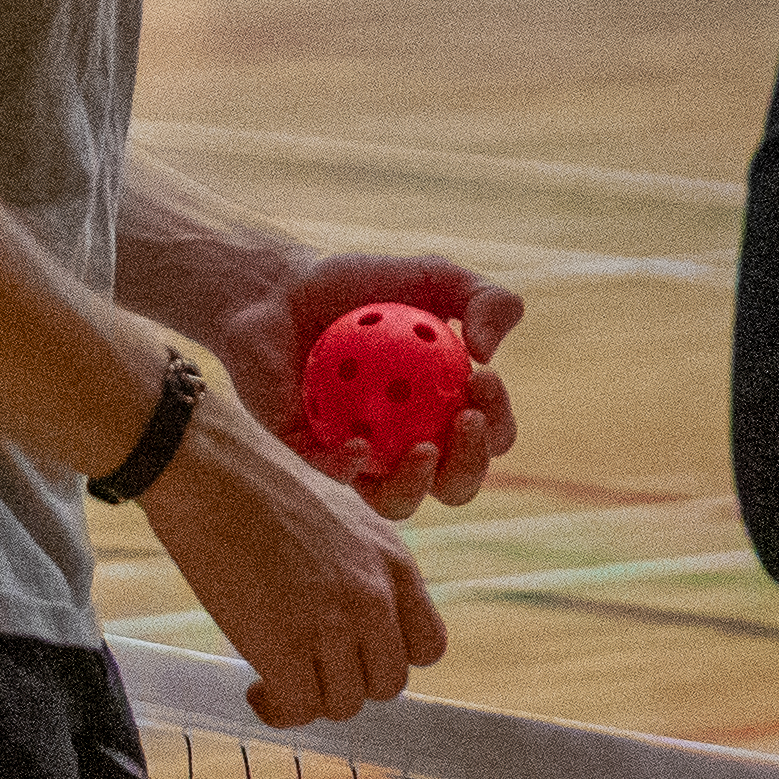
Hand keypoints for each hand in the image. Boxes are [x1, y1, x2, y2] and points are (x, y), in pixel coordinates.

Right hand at [133, 388, 444, 728]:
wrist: (214, 470)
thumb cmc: (264, 482)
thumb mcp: (344, 515)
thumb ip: (363, 563)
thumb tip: (353, 607)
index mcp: (396, 563)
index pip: (429, 645)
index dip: (390, 659)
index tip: (353, 656)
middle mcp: (376, 596)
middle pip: (389, 683)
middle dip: (348, 684)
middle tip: (309, 671)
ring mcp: (333, 622)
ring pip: (346, 704)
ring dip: (311, 700)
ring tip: (276, 679)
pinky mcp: (284, 643)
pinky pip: (299, 709)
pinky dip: (278, 710)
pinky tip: (256, 688)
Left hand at [222, 249, 525, 516]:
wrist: (281, 288)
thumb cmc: (363, 283)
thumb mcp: (438, 276)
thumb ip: (488, 300)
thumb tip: (488, 355)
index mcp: (445, 410)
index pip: (488, 435)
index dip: (497, 421)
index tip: (482, 378)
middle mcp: (408, 442)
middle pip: (454, 485)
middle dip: (470, 466)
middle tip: (464, 420)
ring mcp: (360, 455)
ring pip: (396, 502)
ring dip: (417, 485)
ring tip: (423, 449)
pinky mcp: (310, 454)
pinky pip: (333, 474)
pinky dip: (349, 467)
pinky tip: (359, 443)